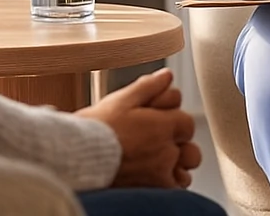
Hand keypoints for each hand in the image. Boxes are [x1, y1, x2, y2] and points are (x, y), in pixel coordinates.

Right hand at [77, 68, 199, 188]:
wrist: (78, 158)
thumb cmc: (97, 129)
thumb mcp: (122, 99)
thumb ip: (149, 86)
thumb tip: (167, 76)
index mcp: (163, 127)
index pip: (187, 123)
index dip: (174, 119)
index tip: (158, 120)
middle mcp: (167, 152)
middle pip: (191, 149)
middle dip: (178, 145)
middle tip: (156, 141)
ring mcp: (161, 175)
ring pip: (184, 173)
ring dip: (176, 166)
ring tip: (155, 161)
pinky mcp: (153, 191)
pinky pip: (173, 190)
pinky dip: (167, 183)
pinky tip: (151, 175)